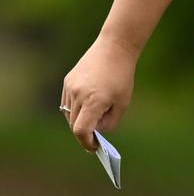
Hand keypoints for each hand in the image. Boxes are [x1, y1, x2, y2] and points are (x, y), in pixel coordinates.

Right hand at [60, 36, 135, 150]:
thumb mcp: (122, 103)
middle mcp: (78, 94)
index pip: (81, 131)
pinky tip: (88, 103)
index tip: (93, 147)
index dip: (86, 142)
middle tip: (96, 136)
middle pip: (74, 124)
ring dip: (79, 120)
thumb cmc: (122, 77)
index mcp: (94, 101)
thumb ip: (109, 122)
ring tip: (95, 114)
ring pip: (69, 114)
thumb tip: (96, 133)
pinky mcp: (67, 81)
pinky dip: (75, 108)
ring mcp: (70, 87)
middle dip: (84, 132)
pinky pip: (67, 102)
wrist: (114, 48)